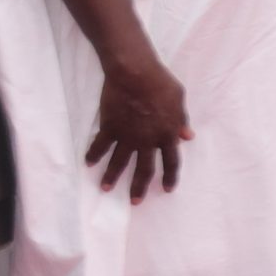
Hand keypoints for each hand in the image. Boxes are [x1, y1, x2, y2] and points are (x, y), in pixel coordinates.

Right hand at [85, 55, 191, 201]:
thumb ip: (181, 120)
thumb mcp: (179, 100)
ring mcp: (127, 136)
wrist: (135, 73)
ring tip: (105, 189)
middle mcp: (147, 140)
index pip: (171, 161)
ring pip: (119, 162)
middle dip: (139, 187)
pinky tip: (88, 163)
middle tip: (135, 202)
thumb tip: (187, 136)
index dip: (170, 176)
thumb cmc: (161, 83)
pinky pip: (100, 146)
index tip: (167, 189)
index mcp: (168, 134)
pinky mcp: (110, 127)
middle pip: (144, 169)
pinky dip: (93, 155)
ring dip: (111, 177)